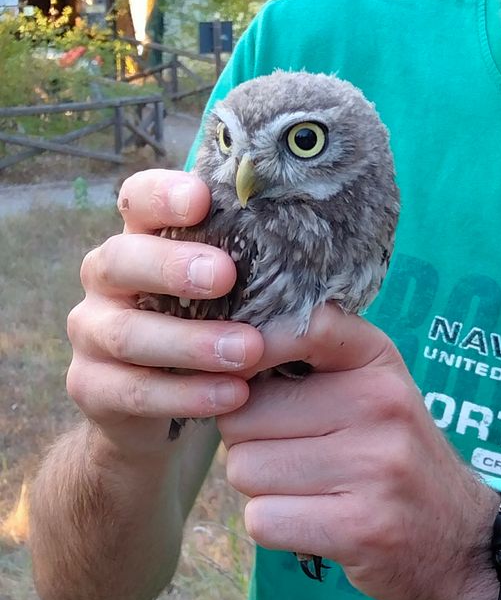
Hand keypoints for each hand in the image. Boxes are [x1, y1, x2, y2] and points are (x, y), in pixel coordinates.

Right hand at [66, 169, 263, 456]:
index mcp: (138, 241)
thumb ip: (243, 264)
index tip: (201, 200)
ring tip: (247, 351)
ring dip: (191, 342)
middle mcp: (106, 280)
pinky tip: (233, 395)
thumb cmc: (201, 324)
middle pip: (121, 260)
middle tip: (225, 276)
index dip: (163, 195)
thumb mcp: (220, 291)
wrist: (152, 404)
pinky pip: (136, 392)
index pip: (137, 201)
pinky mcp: (92, 386)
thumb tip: (310, 242)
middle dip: (172, 267)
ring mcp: (91, 333)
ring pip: (128, 334)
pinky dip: (187, 395)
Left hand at [217, 306, 499, 599]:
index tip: (246, 377)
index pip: (298, 326)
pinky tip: (311, 519)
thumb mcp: (371, 386)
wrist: (463, 537)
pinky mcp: (361, 526)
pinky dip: (273, 524)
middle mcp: (377, 403)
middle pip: (243, 414)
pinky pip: (262, 519)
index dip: (253, 351)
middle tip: (286, 451)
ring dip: (260, 486)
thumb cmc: (394, 452)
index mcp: (375, 359)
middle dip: (247, 439)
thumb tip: (220, 357)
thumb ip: (309, 359)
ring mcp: (373, 465)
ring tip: (305, 486)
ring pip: (245, 468)